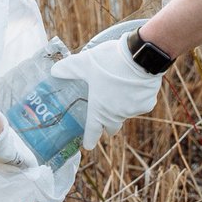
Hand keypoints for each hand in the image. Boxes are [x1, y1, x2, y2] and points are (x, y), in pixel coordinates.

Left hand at [49, 34, 163, 148]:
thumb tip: (54, 71)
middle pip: (112, 127)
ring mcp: (133, 111)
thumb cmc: (109, 62)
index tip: (88, 145)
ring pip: (126, 114)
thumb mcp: (84, 63)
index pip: (93, 132)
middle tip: (102, 115)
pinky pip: (140, 105)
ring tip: (118, 88)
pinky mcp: (147, 104)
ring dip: (122, 107)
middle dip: (107, 125)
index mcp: (99, 109)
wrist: (141, 56)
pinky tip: (133, 84)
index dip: (89, 139)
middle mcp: (116, 114)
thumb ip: (68, 69)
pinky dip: (136, 98)